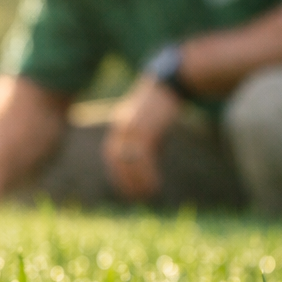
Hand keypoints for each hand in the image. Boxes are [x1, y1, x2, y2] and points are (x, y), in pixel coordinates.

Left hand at [101, 75, 180, 200]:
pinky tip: (155, 184)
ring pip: (130, 161)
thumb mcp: (147, 123)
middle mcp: (121, 127)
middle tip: (134, 196)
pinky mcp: (146, 129)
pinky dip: (147, 174)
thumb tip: (146, 163)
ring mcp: (132, 128)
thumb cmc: (161, 105)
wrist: (169, 85)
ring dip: (137, 180)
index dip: (117, 173)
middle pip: (117, 159)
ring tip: (147, 194)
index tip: (126, 187)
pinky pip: (143, 158)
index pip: (112, 154)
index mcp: (119, 125)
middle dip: (124, 179)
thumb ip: (143, 140)